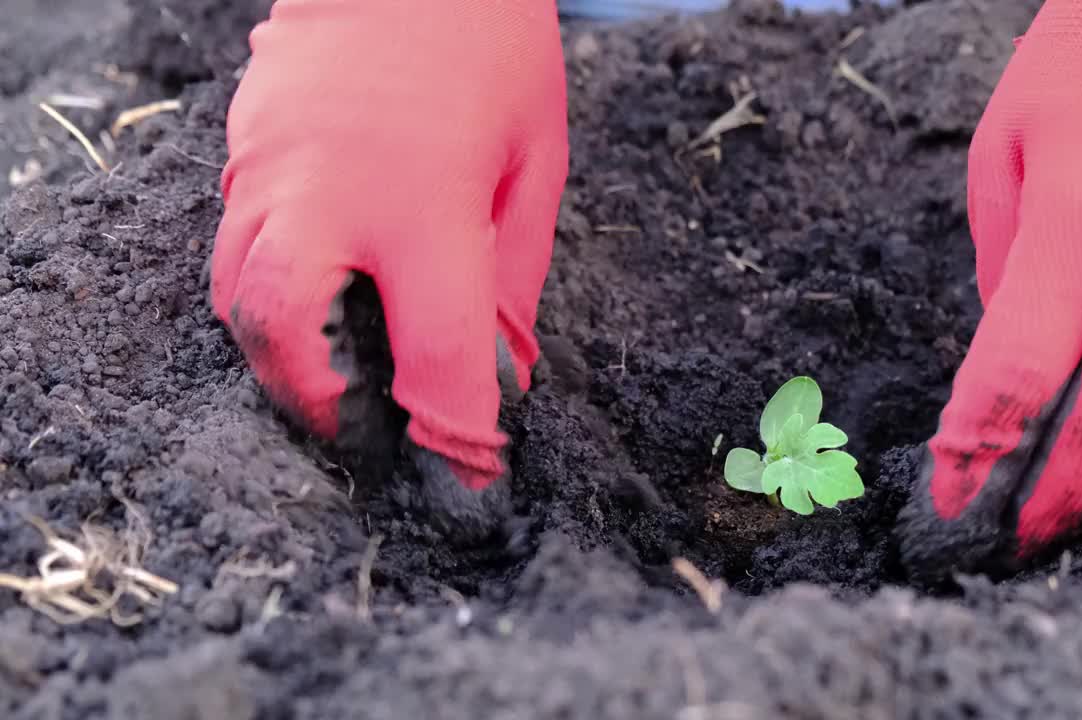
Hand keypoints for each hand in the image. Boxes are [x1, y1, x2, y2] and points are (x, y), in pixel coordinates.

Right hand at [210, 0, 566, 540]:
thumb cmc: (493, 45)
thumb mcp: (534, 162)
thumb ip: (512, 278)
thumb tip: (502, 373)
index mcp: (425, 203)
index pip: (436, 359)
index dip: (459, 436)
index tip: (474, 478)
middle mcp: (329, 191)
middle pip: (284, 338)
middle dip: (319, 406)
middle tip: (363, 427)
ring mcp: (268, 164)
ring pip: (235, 292)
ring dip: (279, 354)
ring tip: (332, 373)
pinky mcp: (242, 143)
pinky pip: (236, 236)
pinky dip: (265, 285)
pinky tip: (315, 287)